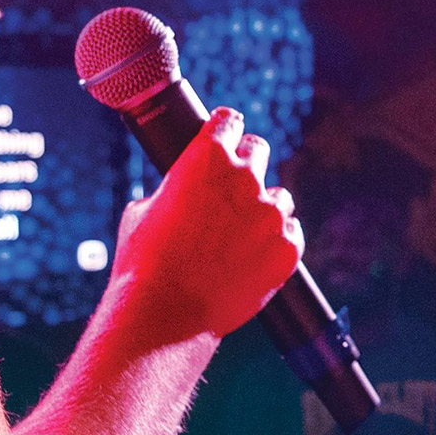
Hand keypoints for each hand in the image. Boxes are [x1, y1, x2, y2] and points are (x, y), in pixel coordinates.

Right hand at [113, 107, 301, 342]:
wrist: (166, 313)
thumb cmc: (145, 262)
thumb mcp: (143, 209)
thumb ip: (174, 187)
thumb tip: (183, 188)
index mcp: (206, 156)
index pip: (229, 121)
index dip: (225, 130)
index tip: (226, 139)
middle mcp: (245, 177)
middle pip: (258, 151)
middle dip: (246, 166)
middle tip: (233, 191)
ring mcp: (270, 213)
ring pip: (279, 197)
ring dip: (264, 209)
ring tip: (240, 237)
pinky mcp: (287, 248)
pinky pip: (292, 233)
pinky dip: (277, 242)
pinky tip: (255, 258)